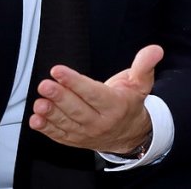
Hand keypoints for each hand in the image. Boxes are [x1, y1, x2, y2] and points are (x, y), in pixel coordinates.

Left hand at [28, 45, 162, 154]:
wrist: (131, 134)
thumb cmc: (130, 103)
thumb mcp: (140, 83)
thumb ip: (144, 65)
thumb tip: (155, 49)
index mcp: (116, 106)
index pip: (93, 93)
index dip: (75, 82)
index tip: (58, 70)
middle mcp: (101, 122)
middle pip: (78, 110)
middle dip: (60, 97)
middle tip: (44, 86)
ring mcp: (87, 134)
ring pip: (67, 124)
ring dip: (51, 114)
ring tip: (39, 103)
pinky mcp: (76, 140)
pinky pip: (61, 136)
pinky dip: (47, 130)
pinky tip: (35, 121)